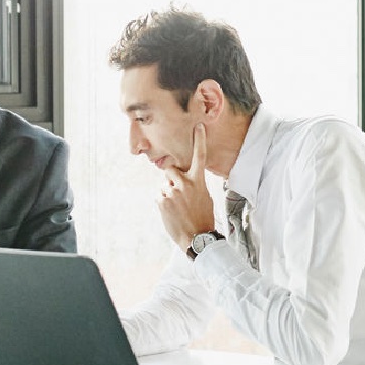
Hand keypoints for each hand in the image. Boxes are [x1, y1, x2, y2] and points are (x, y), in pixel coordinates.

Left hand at [158, 122, 215, 250]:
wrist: (197, 237)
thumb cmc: (202, 217)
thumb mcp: (204, 197)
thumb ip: (194, 184)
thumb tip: (183, 179)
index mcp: (199, 181)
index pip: (200, 156)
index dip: (199, 140)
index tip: (198, 126)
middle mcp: (185, 183)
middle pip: (170, 170)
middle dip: (171, 178)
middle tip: (178, 194)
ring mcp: (173, 191)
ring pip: (164, 185)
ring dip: (168, 194)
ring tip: (178, 209)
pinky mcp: (162, 200)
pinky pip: (159, 196)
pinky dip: (163, 204)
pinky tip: (172, 213)